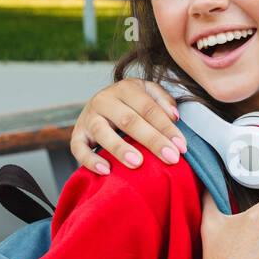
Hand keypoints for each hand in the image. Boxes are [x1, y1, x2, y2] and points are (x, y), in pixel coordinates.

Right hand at [70, 78, 186, 173]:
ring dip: (120, 148)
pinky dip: (90, 160)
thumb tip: (174, 116)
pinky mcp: (77, 134)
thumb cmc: (131, 102)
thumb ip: (163, 100)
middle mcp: (104, 100)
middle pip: (129, 120)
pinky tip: (106, 170)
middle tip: (171, 158)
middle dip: (152, 140)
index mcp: (125, 88)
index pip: (149, 108)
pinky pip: (78, 148)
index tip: (182, 147)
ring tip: (138, 163)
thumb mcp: (148, 92)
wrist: (100, 102)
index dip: (166, 128)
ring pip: (103, 132)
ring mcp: (88, 117)